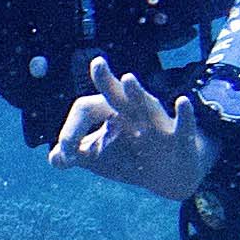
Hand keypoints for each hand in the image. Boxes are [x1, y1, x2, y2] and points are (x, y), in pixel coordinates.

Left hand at [45, 55, 210, 202]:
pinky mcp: (179, 137)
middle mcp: (134, 112)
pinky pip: (183, 125)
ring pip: (146, 104)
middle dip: (105, 80)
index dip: (71, 130)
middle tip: (96, 64)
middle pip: (115, 94)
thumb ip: (76, 154)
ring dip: (137, 92)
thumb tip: (54, 158)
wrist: (173, 175)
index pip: (85, 109)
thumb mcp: (101, 157)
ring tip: (127, 78)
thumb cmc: (132, 158)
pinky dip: (184, 114)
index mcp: (112, 113)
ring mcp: (157, 123)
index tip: (66, 156)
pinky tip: (182, 101)